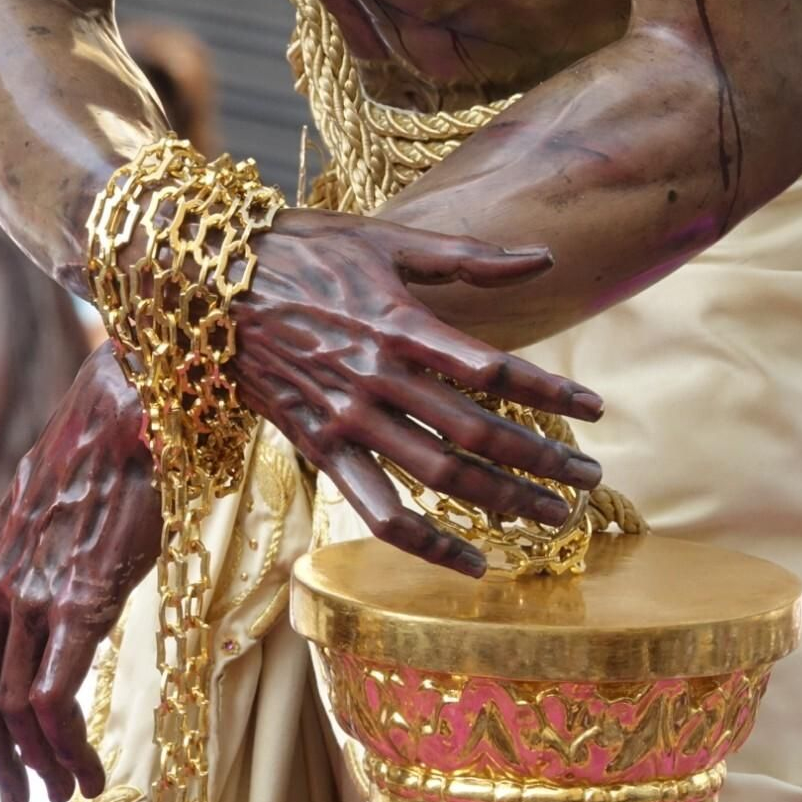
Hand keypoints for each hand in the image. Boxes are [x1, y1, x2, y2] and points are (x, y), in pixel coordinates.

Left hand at [0, 344, 159, 801]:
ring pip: (9, 707)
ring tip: (58, 793)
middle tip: (14, 795)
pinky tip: (87, 769)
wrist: (127, 411)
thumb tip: (59, 562)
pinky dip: (64, 745)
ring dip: (31, 763)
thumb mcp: (52, 505)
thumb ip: (42, 547)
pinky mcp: (80, 601)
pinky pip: (54, 695)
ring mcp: (34, 594)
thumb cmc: (105, 452)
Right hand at [233, 209, 603, 575]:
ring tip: (554, 520)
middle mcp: (377, 378)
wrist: (205, 283)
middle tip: (592, 479)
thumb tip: (544, 259)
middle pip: (476, 432)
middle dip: (542, 460)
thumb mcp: (384, 240)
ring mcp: (346, 420)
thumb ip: (467, 257)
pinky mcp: (317, 448)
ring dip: (501, 502)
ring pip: (438, 475)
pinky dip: (426, 543)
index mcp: (399, 325)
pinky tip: (471, 562)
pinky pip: (378, 510)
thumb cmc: (298, 250)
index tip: (596, 410)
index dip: (550, 392)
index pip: (493, 369)